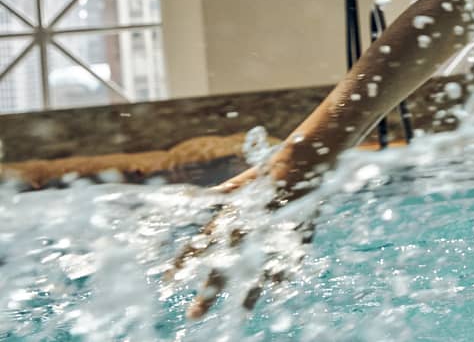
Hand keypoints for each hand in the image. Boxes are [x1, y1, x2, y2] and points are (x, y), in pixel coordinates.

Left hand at [167, 150, 320, 318]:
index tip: (166, 282)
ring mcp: (270, 236)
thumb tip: (186, 199)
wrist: (303, 161)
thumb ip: (215, 198)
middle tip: (193, 315)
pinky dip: (283, 275)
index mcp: (228, 217)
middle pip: (223, 267)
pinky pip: (287, 262)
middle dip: (207, 293)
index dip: (181, 264)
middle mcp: (245, 230)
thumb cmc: (265, 174)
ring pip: (255, 272)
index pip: (198, 245)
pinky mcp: (295, 237)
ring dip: (247, 294)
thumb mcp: (237, 186)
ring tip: (241, 313)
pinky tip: (278, 289)